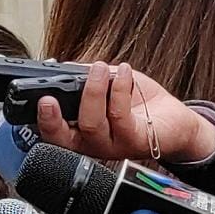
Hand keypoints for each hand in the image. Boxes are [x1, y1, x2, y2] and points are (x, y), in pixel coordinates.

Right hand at [35, 62, 214, 163]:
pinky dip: (119, 89)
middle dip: (53, 120)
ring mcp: (113, 146)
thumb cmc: (138, 104)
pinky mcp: (135, 141)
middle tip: (49, 99)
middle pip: (64, 140)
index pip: (53, 133)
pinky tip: (123, 72)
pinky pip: (120, 116)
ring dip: (93, 91)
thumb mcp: (106, 85)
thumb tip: (65, 67)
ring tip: (99, 68)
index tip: (41, 101)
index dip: (43, 121)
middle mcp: (93, 144)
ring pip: (91, 125)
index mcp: (80, 132)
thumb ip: (84, 78)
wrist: (173, 120)